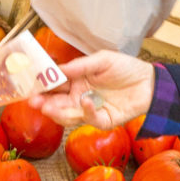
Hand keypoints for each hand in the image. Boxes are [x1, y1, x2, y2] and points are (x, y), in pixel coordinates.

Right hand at [28, 51, 154, 127]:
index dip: (42, 86)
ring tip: (47, 107)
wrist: (149, 82)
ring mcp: (90, 110)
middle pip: (56, 103)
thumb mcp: (102, 60)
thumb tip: (59, 69)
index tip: (30, 85)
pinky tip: (85, 102)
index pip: (55, 85)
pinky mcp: (103, 120)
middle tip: (32, 101)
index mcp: (76, 82)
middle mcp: (79, 97)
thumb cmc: (125, 68)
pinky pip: (90, 119)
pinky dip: (86, 112)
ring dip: (57, 112)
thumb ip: (80, 65)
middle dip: (43, 102)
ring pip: (68, 115)